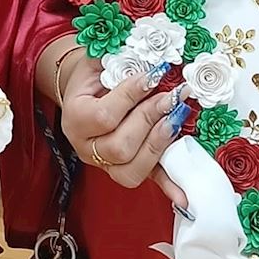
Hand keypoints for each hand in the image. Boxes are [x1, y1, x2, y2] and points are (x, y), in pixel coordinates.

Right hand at [58, 56, 186, 204]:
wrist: (85, 92)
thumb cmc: (93, 75)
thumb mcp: (98, 62)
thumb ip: (121, 62)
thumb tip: (157, 65)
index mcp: (74, 119)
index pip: (104, 116)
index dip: (131, 96)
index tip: (154, 75)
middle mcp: (86, 147)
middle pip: (120, 147)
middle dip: (150, 119)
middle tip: (171, 96)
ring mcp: (105, 164)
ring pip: (132, 170)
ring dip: (159, 144)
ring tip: (177, 118)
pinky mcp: (125, 171)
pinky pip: (148, 181)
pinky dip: (168, 186)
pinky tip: (184, 195)